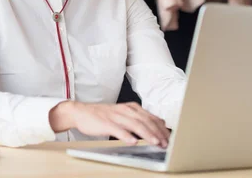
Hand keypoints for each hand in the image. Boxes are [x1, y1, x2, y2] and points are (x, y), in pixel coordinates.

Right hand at [49, 101, 169, 146]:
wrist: (81, 112)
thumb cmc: (104, 115)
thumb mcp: (124, 114)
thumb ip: (140, 118)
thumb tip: (160, 123)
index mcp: (131, 107)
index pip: (150, 117)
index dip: (161, 128)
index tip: (170, 138)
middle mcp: (125, 110)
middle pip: (145, 120)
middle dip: (157, 132)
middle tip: (166, 143)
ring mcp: (115, 116)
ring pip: (134, 124)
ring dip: (146, 134)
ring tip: (155, 142)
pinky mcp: (105, 122)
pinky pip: (117, 129)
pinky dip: (126, 135)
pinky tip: (132, 141)